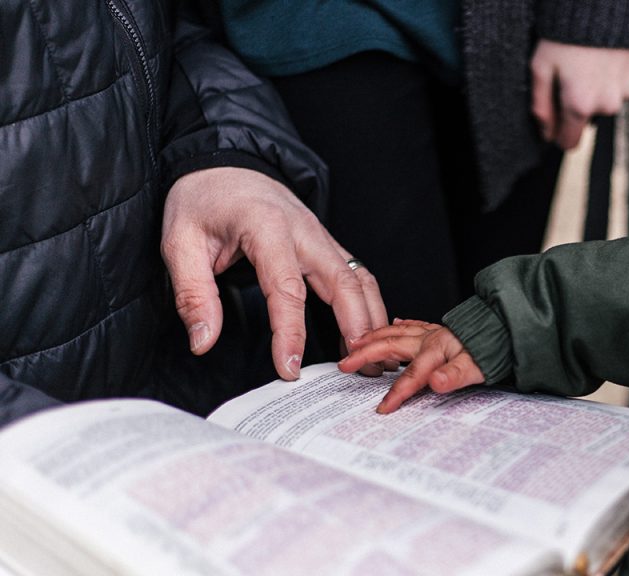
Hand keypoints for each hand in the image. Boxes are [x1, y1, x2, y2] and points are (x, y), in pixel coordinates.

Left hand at [161, 166, 388, 379]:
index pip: (287, 289)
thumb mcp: (180, 243)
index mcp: (267, 227)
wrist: (225, 162)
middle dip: (357, 328)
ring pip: (360, 279)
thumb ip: (193, 294)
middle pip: (344, 283)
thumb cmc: (203, 199)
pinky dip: (369, 305)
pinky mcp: (327, 244)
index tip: (289, 369)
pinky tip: (367, 332)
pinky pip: (357, 275)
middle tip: (360, 370)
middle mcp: (305, 231)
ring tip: (374, 358)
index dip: (290, 333)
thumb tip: (203, 341)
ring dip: (372, 318)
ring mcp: (321, 236)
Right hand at [339, 320, 484, 412]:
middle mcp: (431, 338)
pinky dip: (400, 325)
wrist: (509, 328)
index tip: (382, 409)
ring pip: (397, 332)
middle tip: (346, 363)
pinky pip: (414, 325)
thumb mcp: (479, 367)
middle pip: (392, 346)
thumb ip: (456, 375)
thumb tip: (436, 383)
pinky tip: (395, 324)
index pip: (411, 376)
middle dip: (366, 355)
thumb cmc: (494, 349)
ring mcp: (434, 332)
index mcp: (437, 349)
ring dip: (375, 337)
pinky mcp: (440, 330)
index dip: (396, 393)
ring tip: (356, 342)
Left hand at [531, 40, 628, 148]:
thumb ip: (541, 105)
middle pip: (591, 116)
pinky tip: (612, 54)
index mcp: (580, 105)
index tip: (557, 121)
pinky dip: (621, 72)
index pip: (569, 141)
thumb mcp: (540, 67)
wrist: (603, 2)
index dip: (560, 133)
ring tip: (594, 60)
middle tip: (575, 73)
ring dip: (603, 86)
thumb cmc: (565, 34)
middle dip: (582, 102)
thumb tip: (546, 134)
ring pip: (612, 98)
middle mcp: (608, 104)